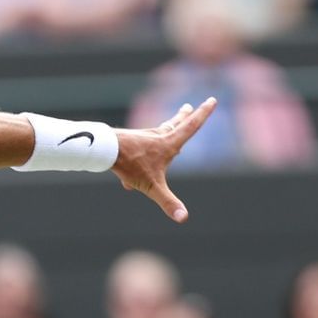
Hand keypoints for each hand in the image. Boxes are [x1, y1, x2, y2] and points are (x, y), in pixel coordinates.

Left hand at [112, 97, 215, 222]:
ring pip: (157, 132)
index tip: (211, 100)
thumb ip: (167, 202)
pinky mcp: (130, 141)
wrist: (105, 150)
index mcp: (169, 144)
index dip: (203, 114)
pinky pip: (139, 147)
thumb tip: (183, 218)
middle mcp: (158, 137)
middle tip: (188, 107)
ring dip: (165, 129)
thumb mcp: (152, 186)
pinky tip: (128, 179)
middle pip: (175, 124)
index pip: (191, 126)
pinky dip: (141, 154)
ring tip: (169, 127)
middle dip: (184, 117)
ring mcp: (143, 137)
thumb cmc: (131, 165)